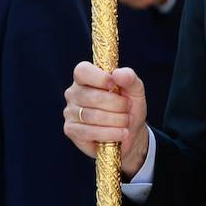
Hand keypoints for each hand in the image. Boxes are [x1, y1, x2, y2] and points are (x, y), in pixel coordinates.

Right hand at [63, 61, 149, 177]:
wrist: (130, 132)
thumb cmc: (129, 107)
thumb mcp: (135, 90)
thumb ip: (129, 78)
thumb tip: (117, 74)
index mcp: (86, 77)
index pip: (82, 71)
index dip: (99, 78)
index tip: (114, 85)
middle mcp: (74, 93)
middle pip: (91, 97)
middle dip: (116, 105)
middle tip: (128, 109)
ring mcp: (70, 112)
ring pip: (90, 116)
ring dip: (115, 120)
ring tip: (127, 122)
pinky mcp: (71, 130)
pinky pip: (88, 132)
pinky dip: (109, 133)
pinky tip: (121, 134)